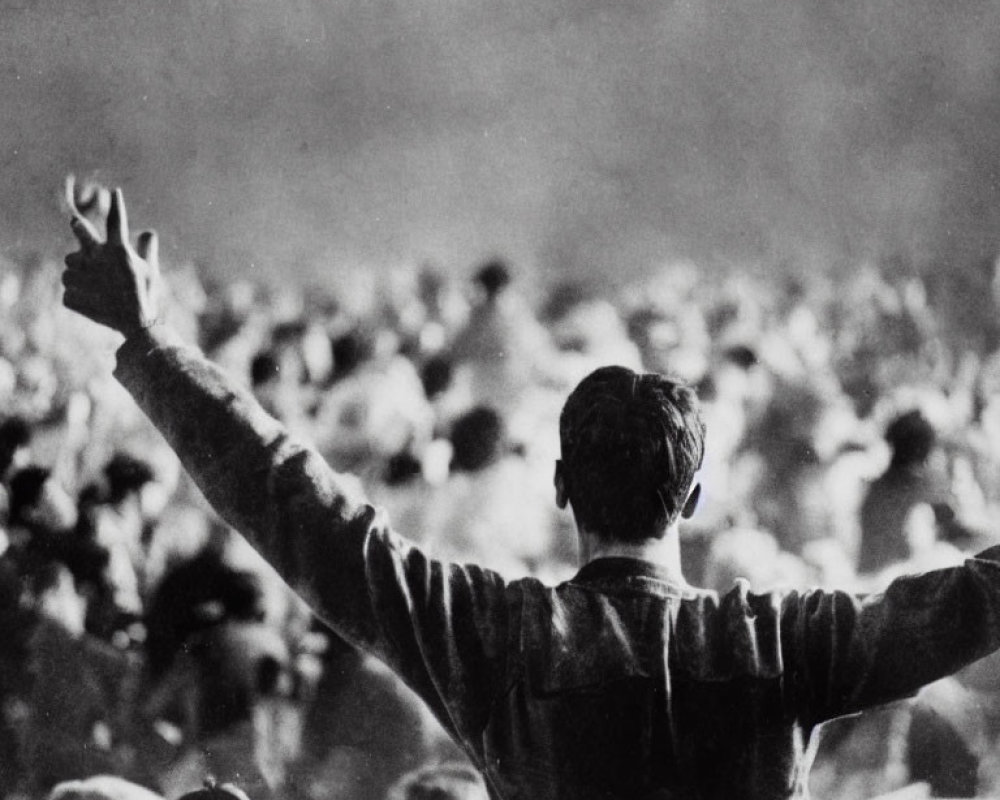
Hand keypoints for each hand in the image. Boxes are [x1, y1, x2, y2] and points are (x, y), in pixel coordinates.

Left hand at [62, 183, 161, 337]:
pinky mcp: (73, 293)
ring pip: (69, 268)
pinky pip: (68, 292)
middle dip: (79, 227)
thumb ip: (147, 250)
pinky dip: (77, 298)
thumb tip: (149, 231)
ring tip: (93, 289)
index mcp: (118, 251)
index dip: (118, 205)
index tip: (115, 191)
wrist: (136, 324)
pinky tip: (91, 305)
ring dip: (77, 276)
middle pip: (82, 234)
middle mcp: (98, 258)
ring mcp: (83, 275)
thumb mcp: (151, 272)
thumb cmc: (146, 296)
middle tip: (75, 222)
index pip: (118, 222)